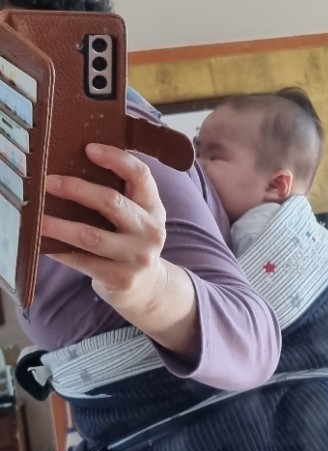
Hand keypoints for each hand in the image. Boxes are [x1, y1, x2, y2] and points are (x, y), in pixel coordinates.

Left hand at [42, 143, 166, 309]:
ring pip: (92, 236)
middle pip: (111, 202)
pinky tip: (46, 245)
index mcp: (153, 208)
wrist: (148, 288)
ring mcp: (137, 257)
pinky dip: (62, 252)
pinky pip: (84, 261)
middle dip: (76, 189)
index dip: (115, 158)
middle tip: (48, 183)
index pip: (140, 175)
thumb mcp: (138, 217)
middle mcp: (150, 231)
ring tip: (38, 219)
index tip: (88, 149)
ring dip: (60, 226)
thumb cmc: (132, 244)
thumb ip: (120, 196)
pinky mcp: (121, 278)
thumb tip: (72, 170)